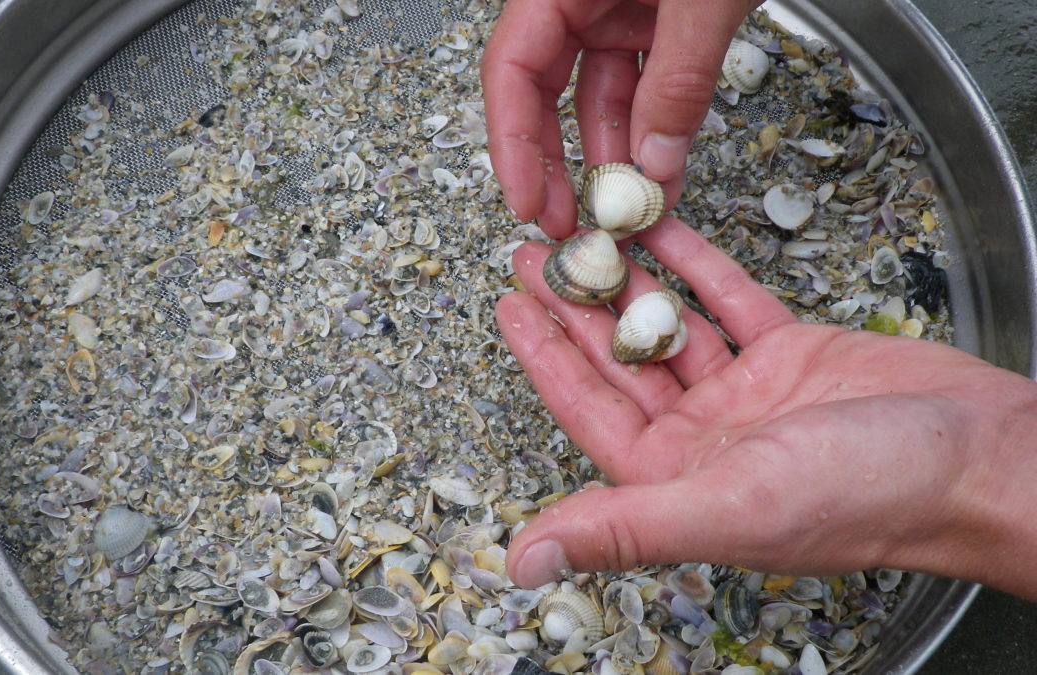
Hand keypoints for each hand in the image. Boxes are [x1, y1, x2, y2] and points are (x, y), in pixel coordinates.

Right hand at [481, 0, 760, 237]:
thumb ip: (678, 78)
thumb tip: (655, 163)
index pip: (514, 69)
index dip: (514, 143)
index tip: (529, 200)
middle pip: (548, 93)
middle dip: (559, 163)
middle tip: (574, 223)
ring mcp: (621, 8)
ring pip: (602, 98)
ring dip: (617, 157)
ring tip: (633, 211)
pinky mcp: (660, 20)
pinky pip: (646, 85)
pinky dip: (655, 130)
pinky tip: (663, 173)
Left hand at [495, 218, 1036, 599]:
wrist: (978, 458)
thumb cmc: (865, 498)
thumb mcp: (724, 509)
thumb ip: (621, 528)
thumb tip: (525, 561)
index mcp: (675, 479)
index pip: (588, 408)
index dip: (545, 356)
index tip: (510, 306)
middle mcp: (704, 437)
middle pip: (620, 360)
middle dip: (575, 306)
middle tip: (535, 252)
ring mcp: (746, 392)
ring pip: (669, 324)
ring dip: (627, 280)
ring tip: (582, 232)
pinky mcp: (790, 353)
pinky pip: (728, 300)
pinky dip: (694, 264)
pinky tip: (659, 231)